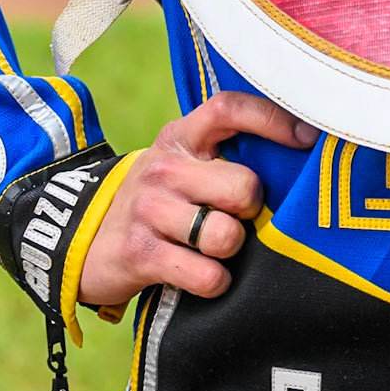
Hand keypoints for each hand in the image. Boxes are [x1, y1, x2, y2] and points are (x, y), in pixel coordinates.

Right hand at [79, 91, 318, 307]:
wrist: (82, 239)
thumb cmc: (160, 198)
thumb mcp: (183, 163)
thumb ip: (226, 153)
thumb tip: (301, 152)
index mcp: (181, 136)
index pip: (229, 109)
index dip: (273, 120)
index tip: (307, 139)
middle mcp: (165, 167)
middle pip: (242, 186)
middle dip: (253, 208)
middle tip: (242, 215)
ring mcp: (150, 210)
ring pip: (226, 235)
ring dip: (233, 248)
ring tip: (220, 246)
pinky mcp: (141, 254)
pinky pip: (206, 275)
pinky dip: (215, 281)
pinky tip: (207, 274)